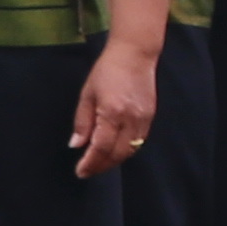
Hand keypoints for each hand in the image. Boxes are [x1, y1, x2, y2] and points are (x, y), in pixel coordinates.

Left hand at [70, 35, 160, 181]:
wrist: (135, 54)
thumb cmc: (107, 70)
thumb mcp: (87, 94)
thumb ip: (82, 122)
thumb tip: (76, 145)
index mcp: (112, 112)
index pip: (101, 148)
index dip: (90, 163)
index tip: (80, 172)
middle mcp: (130, 119)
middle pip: (117, 154)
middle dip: (101, 166)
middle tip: (88, 171)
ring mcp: (143, 119)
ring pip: (129, 151)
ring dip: (113, 161)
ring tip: (99, 163)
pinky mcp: (150, 117)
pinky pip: (138, 142)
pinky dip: (125, 150)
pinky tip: (115, 149)